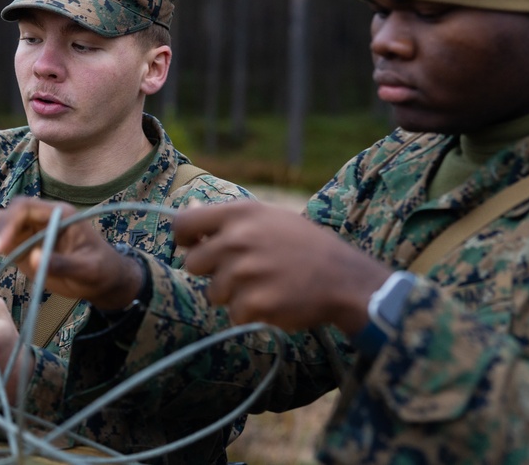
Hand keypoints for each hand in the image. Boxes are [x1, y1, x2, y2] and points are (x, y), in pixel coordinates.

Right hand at [0, 197, 142, 310]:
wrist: (102, 279)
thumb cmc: (100, 270)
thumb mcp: (88, 269)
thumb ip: (63, 263)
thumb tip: (33, 257)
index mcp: (56, 214)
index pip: (23, 207)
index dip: (7, 224)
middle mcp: (37, 218)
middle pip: (0, 215)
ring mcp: (25, 231)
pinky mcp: (18, 246)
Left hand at [175, 201, 390, 333]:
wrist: (344, 278)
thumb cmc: (305, 245)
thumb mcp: (269, 217)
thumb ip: (228, 220)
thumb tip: (187, 213)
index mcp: (239, 214)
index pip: (183, 224)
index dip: (184, 239)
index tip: (194, 246)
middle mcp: (237, 240)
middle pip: (193, 264)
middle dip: (211, 272)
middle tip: (240, 273)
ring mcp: (244, 273)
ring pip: (213, 293)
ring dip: (233, 295)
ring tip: (264, 286)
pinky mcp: (254, 303)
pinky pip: (234, 315)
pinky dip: (250, 314)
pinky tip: (273, 301)